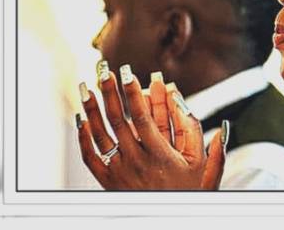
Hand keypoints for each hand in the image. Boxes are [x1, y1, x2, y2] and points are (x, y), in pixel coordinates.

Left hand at [76, 64, 225, 189]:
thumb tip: (195, 110)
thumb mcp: (201, 167)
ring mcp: (120, 172)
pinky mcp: (108, 181)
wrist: (168, 222)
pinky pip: (91, 157)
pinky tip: (81, 119)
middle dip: (110, 92)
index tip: (128, 73)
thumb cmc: (186, 194)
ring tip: (86, 87)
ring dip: (92, 109)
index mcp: (160, 156)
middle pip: (118, 120)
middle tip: (104, 70)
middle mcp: (137, 162)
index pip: (142, 117)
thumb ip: (201, 138)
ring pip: (100, 135)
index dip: (134, 93)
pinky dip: (83, 136)